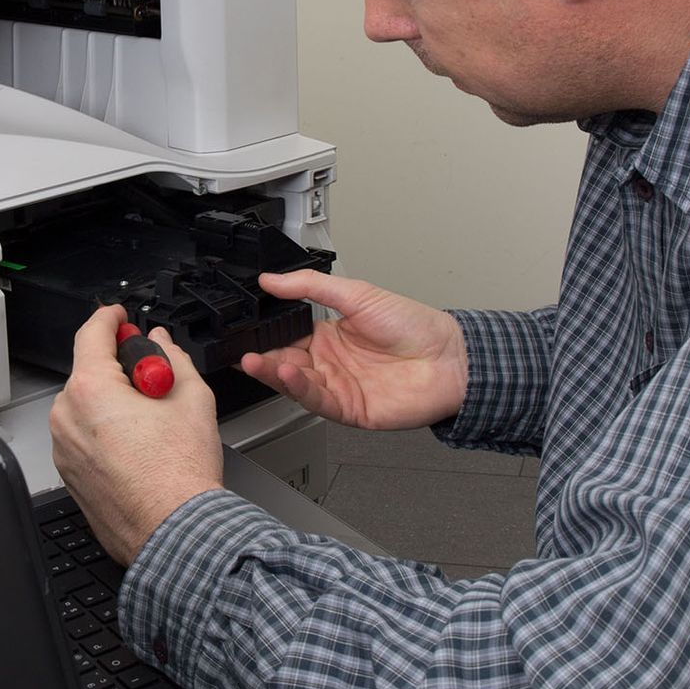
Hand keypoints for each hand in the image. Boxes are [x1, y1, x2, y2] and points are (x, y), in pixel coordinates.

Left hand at [50, 306, 223, 565]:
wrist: (174, 530)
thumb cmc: (180, 474)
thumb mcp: (192, 398)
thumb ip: (172, 359)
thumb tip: (162, 345)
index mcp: (91, 390)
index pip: (91, 334)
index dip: (110, 318)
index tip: (119, 317)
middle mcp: (67, 417)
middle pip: (89, 374)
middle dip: (120, 371)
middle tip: (155, 382)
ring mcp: (64, 449)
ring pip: (86, 409)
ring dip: (113, 405)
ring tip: (153, 427)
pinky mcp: (69, 474)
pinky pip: (84, 439)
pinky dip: (106, 435)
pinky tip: (140, 451)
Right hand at [239, 271, 468, 429]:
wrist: (449, 356)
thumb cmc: (414, 325)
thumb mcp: (357, 294)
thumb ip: (311, 287)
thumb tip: (271, 278)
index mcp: (328, 337)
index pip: (286, 338)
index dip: (264, 336)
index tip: (242, 330)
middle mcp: (330, 364)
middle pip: (285, 364)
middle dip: (261, 359)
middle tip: (240, 350)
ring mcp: (339, 388)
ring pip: (296, 385)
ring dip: (273, 374)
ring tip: (254, 362)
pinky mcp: (349, 410)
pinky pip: (318, 401)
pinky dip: (299, 389)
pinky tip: (287, 375)